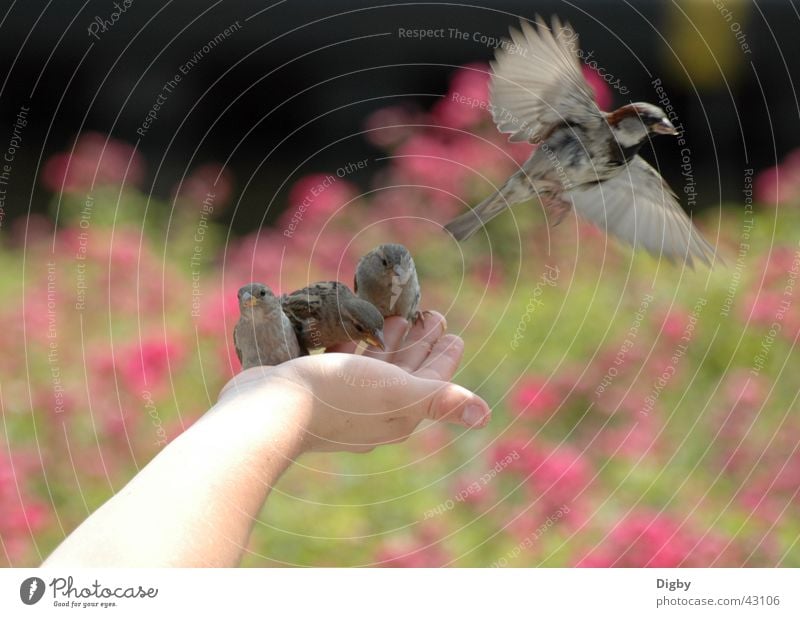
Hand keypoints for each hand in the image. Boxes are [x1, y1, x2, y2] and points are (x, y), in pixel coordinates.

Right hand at [218, 311, 489, 452]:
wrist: (269, 412)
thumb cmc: (338, 395)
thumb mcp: (398, 393)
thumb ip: (440, 397)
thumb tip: (485, 416)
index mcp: (399, 411)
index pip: (432, 379)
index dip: (443, 352)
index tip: (449, 327)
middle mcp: (374, 410)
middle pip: (406, 371)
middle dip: (419, 342)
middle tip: (428, 313)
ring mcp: (343, 402)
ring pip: (374, 367)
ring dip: (389, 341)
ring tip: (396, 315)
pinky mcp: (316, 389)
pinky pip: (342, 364)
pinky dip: (352, 345)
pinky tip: (352, 329)